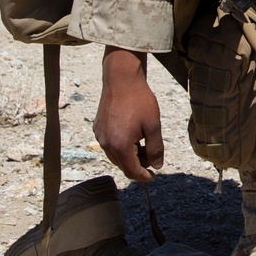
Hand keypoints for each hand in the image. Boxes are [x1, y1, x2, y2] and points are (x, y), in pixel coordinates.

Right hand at [93, 48, 163, 182]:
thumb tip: (157, 166)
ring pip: (116, 156)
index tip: (153, 175)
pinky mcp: (98, 128)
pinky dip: (121, 146)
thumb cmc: (139, 100)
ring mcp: (100, 135)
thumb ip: (156, 149)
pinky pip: (109, 145)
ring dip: (130, 155)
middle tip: (152, 154)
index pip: (131, 171)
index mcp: (120, 145)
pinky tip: (132, 134)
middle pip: (123, 165)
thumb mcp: (153, 125)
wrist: (121, 79)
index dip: (144, 176)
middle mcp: (106, 143)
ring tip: (144, 142)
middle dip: (138, 164)